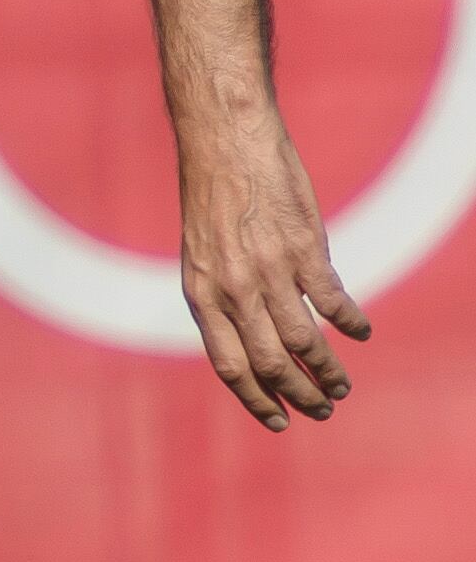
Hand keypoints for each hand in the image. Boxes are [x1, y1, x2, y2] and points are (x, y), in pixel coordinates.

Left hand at [179, 114, 369, 430]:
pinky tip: (360, 333)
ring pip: (305, 341)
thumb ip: (223, 297)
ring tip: (342, 387)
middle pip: (271, 363)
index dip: (257, 400)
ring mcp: (269, 270)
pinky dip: (350, 323)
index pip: (230, 367)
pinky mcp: (303, 248)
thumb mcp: (201, 254)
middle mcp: (233, 289)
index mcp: (202, 294)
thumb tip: (252, 337)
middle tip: (322, 410)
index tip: (279, 421)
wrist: (225, 140)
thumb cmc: (213, 197)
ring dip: (328, 371)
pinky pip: (332, 301)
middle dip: (299, 396)